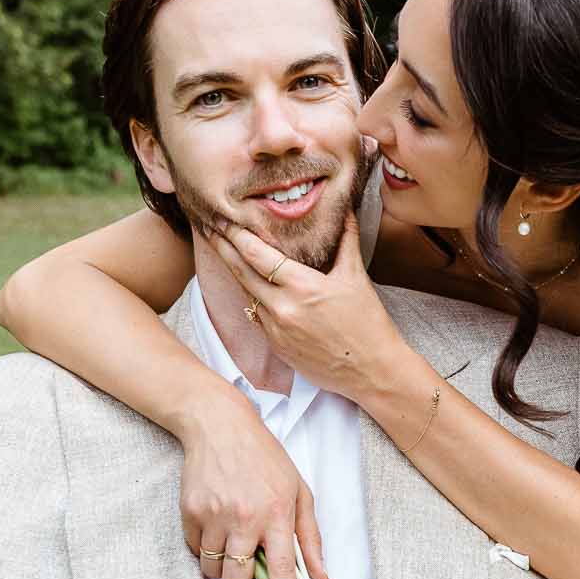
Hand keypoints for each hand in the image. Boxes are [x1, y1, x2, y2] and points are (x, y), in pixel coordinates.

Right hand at [178, 387, 327, 578]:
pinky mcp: (190, 513)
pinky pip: (195, 552)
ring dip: (223, 568)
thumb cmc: (265, 458)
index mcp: (277, 514)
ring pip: (214, 571)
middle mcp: (245, 518)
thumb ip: (311, 537)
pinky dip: (205, 549)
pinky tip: (215, 524)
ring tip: (232, 540)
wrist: (220, 426)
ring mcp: (214, 516)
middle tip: (249, 571)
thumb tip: (322, 578)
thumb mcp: (299, 491)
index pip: (283, 571)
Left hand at [205, 204, 416, 404]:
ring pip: (247, 294)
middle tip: (208, 227)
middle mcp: (283, 309)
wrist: (371, 371)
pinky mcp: (276, 347)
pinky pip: (258, 316)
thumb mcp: (356, 277)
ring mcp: (276, 330)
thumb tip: (343, 207)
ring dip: (236, 272)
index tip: (222, 218)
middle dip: (223, 247)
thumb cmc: (368, 324)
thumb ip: (346, 239)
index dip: (236, 235)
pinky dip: (255, 298)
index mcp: (303, 287)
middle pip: (240, 272)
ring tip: (225, 251)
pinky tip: (252, 285)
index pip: (257, 255)